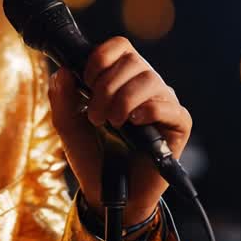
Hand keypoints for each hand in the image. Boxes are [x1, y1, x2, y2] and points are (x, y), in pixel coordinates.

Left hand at [47, 36, 191, 225]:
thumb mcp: (68, 126)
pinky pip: (171, 108)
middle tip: (95, 115)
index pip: (120, 47)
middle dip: (107, 86)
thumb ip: (61, 98)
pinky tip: (133, 124)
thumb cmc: (92, 157)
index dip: (100, 58)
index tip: (85, 82)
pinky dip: (149, 111)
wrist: (107, 194)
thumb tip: (62, 71)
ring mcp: (164, 105)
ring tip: (112, 123)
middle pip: (134, 61)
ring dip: (124, 99)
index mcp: (122, 79)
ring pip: (151, 80)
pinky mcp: (178, 127)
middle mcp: (146, 86)